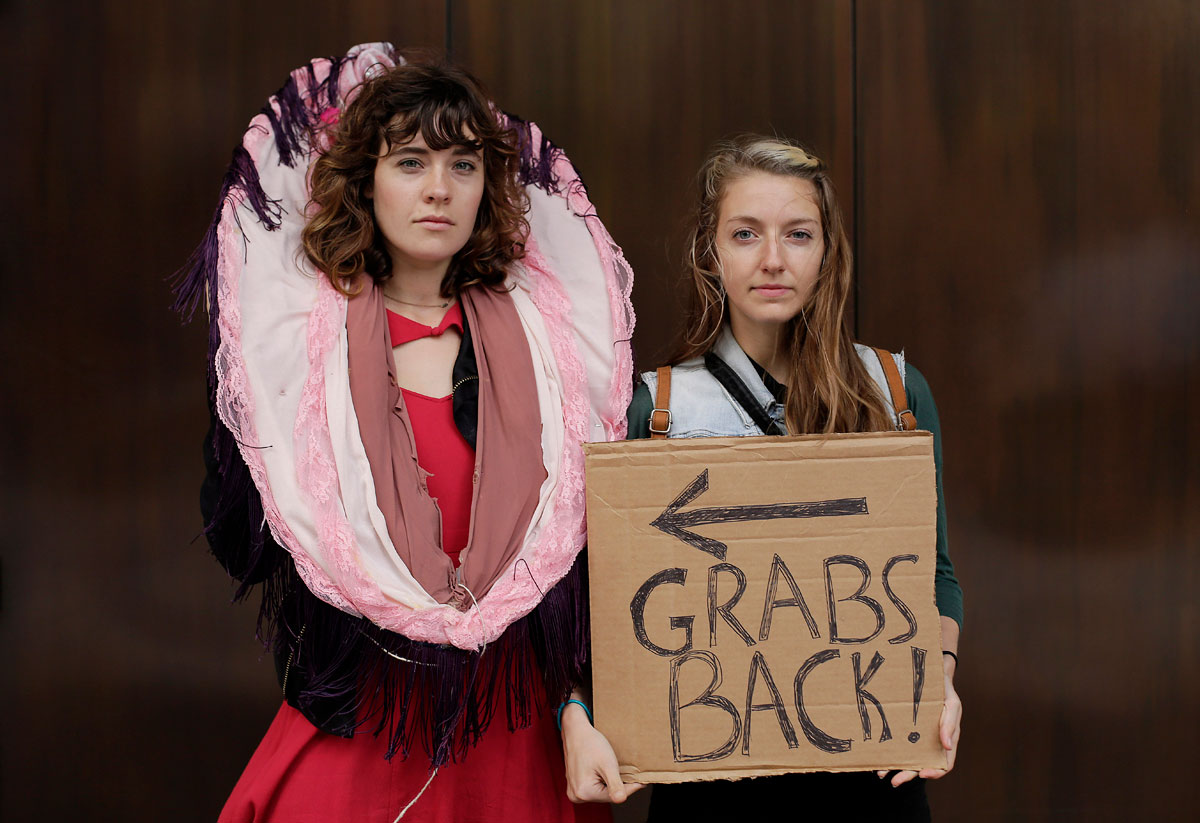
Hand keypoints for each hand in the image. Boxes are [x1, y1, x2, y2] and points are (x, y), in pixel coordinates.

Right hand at [560, 702, 644, 803]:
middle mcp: (576, 795)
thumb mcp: (607, 764)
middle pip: (607, 795)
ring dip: (611, 783)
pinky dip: (603, 781)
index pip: (614, 796)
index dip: (630, 788)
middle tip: (634, 776)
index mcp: (584, 792)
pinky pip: (594, 787)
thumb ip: (614, 784)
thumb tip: (621, 800)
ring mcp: (574, 791)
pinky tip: (607, 772)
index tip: (643, 782)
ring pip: (601, 792)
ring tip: (621, 772)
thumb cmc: (590, 744)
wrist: (576, 731)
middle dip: (620, 786)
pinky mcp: (575, 785)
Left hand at [877, 652, 961, 786]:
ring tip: (880, 773)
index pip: (944, 764)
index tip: (923, 773)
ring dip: (894, 768)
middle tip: (894, 782)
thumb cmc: (944, 690)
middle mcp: (931, 743)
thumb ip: (950, 724)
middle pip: (921, 766)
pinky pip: (897, 744)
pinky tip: (876, 755)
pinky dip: (888, 752)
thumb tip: (947, 746)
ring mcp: (917, 737)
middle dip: (908, 775)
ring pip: (907, 758)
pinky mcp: (904, 729)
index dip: (935, 772)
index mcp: (947, 740)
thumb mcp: (952, 704)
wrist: (930, 674)